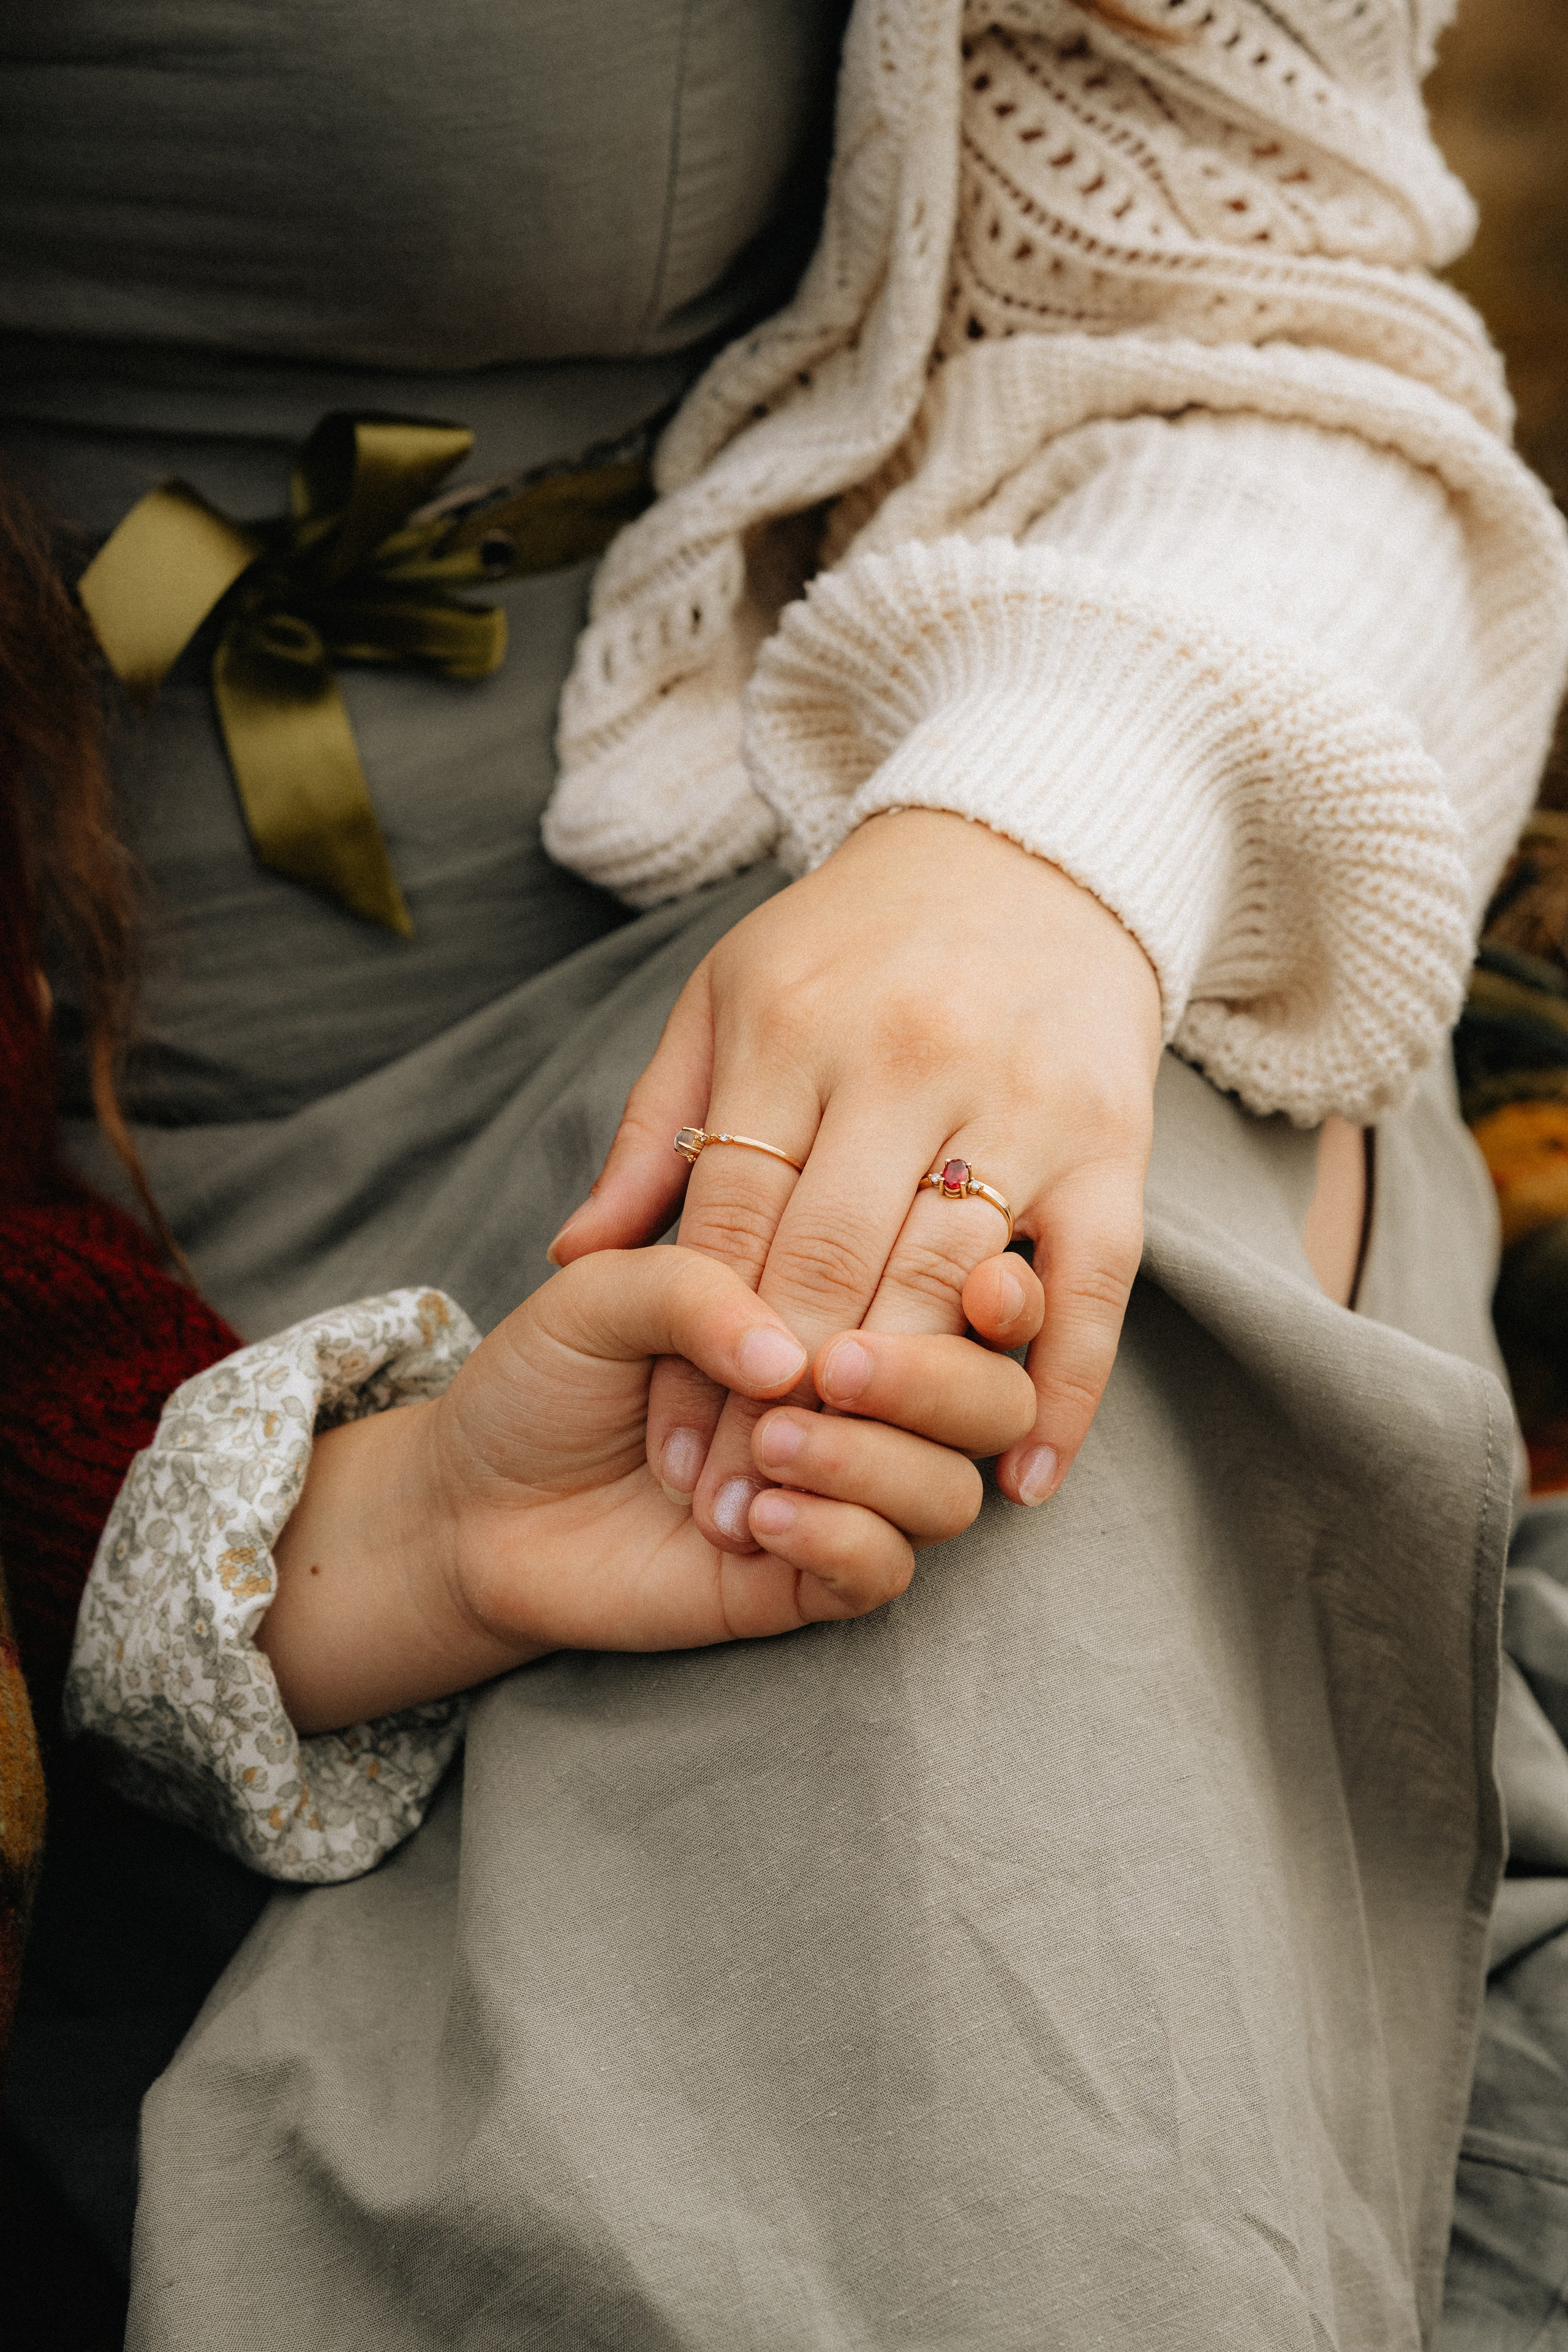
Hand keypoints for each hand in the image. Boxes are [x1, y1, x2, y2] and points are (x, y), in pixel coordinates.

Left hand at [260, 1244, 1040, 1731]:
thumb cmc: (547, 1375)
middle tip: (838, 1366)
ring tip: (770, 1442)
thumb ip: (697, 1285)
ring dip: (875, 1461)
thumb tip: (794, 1352)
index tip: (982, 1283)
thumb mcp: (602, 1293)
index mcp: (843, 1300)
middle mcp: (866, 1400)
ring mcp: (847, 1494)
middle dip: (938, 1380)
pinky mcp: (812, 1580)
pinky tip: (758, 1516)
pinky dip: (837, 1537)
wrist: (473, 1498)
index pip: (970, 1289)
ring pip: (953, 1489)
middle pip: (994, 1396)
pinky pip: (886, 1571)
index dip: (1006, 1290)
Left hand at [548, 811, 1162, 1546]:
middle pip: (831, 1269)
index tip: (671, 1445)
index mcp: (794, 1030)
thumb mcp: (721, 998)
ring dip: (892, 1414)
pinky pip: (1094, 1291)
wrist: (1027, 850)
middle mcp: (908, 1063)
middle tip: (741, 1496)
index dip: (699, 1346)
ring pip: (945, 1289)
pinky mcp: (1115, 1142)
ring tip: (841, 1490)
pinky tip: (1025, 1476)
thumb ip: (652, 1130)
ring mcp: (1022, 1102)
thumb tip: (572, 1256)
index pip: (734, 1223)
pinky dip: (1064, 1392)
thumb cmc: (851, 943)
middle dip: (778, 1399)